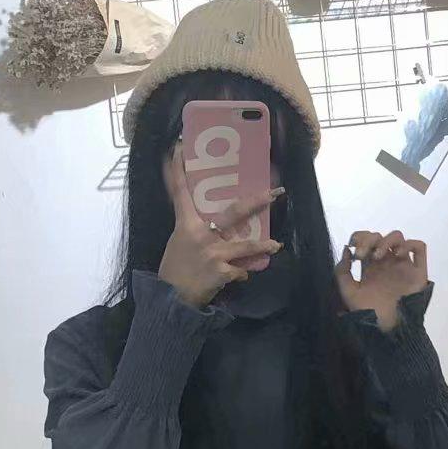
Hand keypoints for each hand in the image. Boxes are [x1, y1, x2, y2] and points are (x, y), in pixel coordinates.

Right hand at [158, 151, 281, 308]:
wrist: (170, 300)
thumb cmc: (174, 270)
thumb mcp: (178, 243)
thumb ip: (193, 230)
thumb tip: (211, 224)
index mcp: (186, 225)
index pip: (180, 193)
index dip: (177, 170)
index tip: (179, 148)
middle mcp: (202, 235)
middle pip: (234, 212)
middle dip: (257, 201)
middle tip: (275, 193)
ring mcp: (214, 253)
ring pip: (247, 246)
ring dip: (264, 245)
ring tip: (277, 245)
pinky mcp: (222, 272)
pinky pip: (240, 270)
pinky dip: (240, 274)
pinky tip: (237, 277)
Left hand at [336, 230, 428, 331]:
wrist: (388, 330)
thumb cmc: (368, 314)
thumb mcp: (348, 293)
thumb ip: (342, 272)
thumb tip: (346, 250)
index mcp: (370, 266)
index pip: (365, 240)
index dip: (359, 237)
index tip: (353, 250)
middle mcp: (386, 263)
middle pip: (379, 236)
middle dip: (368, 241)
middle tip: (361, 255)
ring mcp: (402, 265)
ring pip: (398, 237)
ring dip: (385, 241)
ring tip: (377, 256)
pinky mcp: (418, 271)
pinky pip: (419, 247)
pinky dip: (409, 244)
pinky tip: (398, 254)